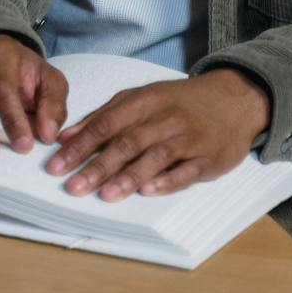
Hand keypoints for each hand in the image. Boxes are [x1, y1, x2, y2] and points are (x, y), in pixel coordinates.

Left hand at [46, 69, 269, 201]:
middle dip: (97, 166)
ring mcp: (189, 138)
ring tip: (105, 194)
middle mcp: (165, 119)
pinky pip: (187, 171)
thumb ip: (104, 116)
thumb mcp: (142, 98)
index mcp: (145, 101)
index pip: (106, 124)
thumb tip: (66, 136)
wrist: (234, 99)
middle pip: (127, 142)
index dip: (80, 145)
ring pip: (155, 157)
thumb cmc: (180, 102)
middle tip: (73, 186)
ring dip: (129, 176)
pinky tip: (148, 192)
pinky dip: (167, 181)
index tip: (57, 164)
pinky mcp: (209, 158)